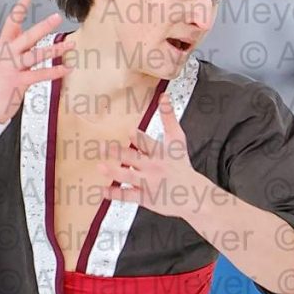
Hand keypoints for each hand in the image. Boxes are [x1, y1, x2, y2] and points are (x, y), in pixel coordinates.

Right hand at [0, 0, 69, 124]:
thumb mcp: (1, 59)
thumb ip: (14, 45)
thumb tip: (26, 30)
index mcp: (2, 47)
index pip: (10, 24)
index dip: (18, 9)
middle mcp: (6, 55)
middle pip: (26, 37)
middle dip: (42, 27)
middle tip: (56, 17)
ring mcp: (11, 68)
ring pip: (35, 55)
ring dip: (54, 49)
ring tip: (70, 45)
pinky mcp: (18, 82)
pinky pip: (39, 75)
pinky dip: (54, 71)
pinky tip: (66, 68)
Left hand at [104, 96, 204, 220]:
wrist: (193, 194)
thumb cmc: (181, 165)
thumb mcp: (178, 140)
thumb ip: (169, 118)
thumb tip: (163, 96)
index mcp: (159, 152)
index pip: (148, 143)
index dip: (139, 138)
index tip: (129, 132)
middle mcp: (153, 167)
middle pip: (134, 158)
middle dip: (118, 153)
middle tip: (103, 147)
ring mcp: (148, 183)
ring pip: (128, 177)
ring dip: (114, 172)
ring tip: (100, 167)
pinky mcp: (145, 198)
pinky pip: (127, 196)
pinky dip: (114, 194)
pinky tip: (101, 190)